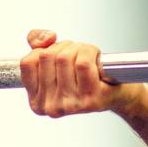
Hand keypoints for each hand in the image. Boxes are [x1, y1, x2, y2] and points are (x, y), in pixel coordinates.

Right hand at [20, 30, 140, 116]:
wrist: (119, 92)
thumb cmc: (86, 75)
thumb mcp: (57, 59)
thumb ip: (38, 44)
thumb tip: (44, 39)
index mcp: (37, 102)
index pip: (28, 62)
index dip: (44, 49)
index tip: (58, 54)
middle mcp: (51, 107)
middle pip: (47, 57)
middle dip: (64, 46)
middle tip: (77, 52)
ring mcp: (70, 105)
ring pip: (65, 58)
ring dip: (79, 47)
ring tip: (87, 55)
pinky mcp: (90, 99)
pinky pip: (83, 63)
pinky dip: (91, 52)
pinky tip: (96, 59)